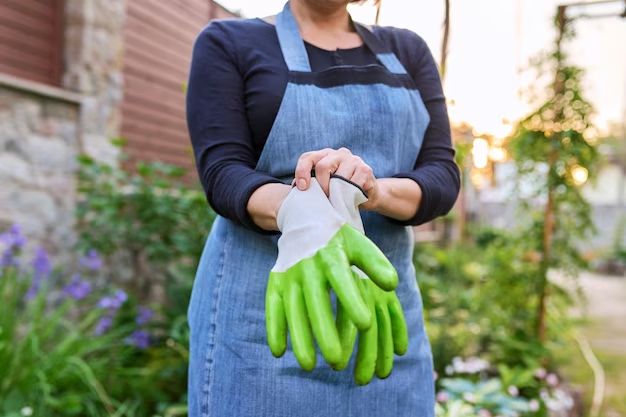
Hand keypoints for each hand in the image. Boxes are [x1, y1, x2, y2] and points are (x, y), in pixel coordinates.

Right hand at [266, 178, 398, 370]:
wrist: (305, 219)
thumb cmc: (339, 240)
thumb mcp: (359, 245)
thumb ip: (375, 264)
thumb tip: (392, 285)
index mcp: (331, 256)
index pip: (342, 281)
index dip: (353, 302)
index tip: (366, 325)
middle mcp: (307, 266)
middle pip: (316, 303)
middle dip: (324, 332)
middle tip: (337, 361)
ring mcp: (289, 275)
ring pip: (292, 310)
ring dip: (299, 338)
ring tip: (309, 365)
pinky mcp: (275, 282)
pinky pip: (272, 307)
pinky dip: (273, 329)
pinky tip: (279, 352)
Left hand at [294, 148, 380, 210]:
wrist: (370, 196)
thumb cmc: (342, 192)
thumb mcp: (325, 186)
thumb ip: (312, 185)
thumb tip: (295, 191)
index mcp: (325, 155)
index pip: (308, 157)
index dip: (301, 171)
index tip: (301, 188)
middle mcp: (339, 153)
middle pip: (322, 166)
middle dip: (321, 186)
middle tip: (324, 199)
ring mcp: (353, 160)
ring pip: (338, 176)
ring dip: (336, 193)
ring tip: (337, 202)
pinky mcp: (365, 169)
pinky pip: (352, 183)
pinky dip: (348, 195)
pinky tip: (349, 199)